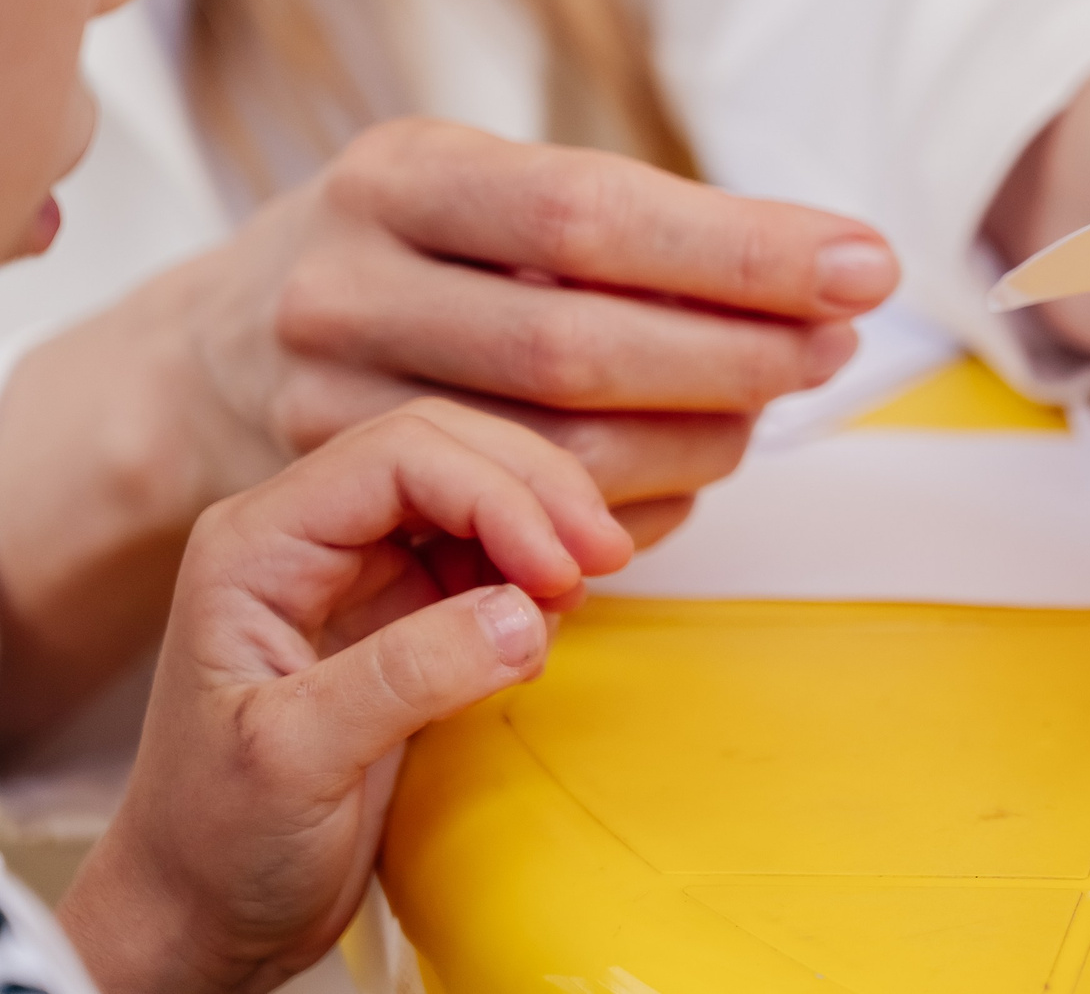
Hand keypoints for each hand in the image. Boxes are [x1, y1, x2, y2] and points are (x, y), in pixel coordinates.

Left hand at [55, 400, 631, 993]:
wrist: (205, 917)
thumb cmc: (211, 845)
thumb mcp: (294, 760)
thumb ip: (407, 675)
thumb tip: (523, 611)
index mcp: (257, 546)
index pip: (399, 457)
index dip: (496, 494)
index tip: (559, 565)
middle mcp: (308, 540)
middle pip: (447, 453)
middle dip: (536, 494)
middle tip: (603, 556)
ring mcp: (358, 575)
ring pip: (477, 495)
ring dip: (542, 530)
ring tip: (574, 595)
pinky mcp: (402, 616)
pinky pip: (488, 555)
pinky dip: (534, 575)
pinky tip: (544, 624)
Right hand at [70, 117, 894, 542]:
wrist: (223, 346)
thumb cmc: (419, 253)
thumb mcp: (490, 191)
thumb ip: (637, 219)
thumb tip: (836, 260)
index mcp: (402, 174)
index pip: (590, 212)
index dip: (740, 249)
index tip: (864, 264)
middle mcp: (347, 281)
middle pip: (574, 345)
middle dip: (737, 352)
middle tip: (836, 346)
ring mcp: (325, 397)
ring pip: (554, 449)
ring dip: (702, 436)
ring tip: (776, 403)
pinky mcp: (338, 496)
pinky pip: (526, 520)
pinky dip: (638, 500)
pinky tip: (693, 467)